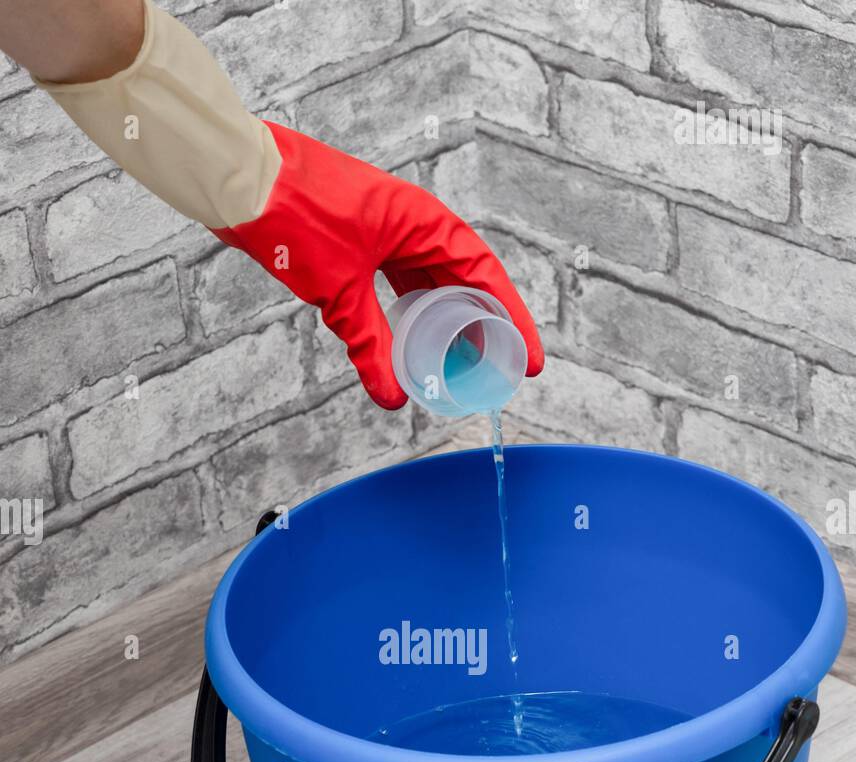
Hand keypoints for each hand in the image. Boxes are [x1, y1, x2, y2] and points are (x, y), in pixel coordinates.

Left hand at [213, 123, 544, 409]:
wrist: (238, 180)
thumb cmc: (292, 213)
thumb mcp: (339, 288)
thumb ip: (369, 343)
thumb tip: (393, 396)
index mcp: (423, 221)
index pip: (484, 275)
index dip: (510, 321)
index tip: (526, 361)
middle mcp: (411, 223)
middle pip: (462, 282)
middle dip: (480, 330)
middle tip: (491, 373)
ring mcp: (383, 233)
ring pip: (428, 286)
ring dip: (443, 325)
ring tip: (456, 366)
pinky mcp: (356, 244)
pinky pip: (395, 285)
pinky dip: (405, 316)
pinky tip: (407, 345)